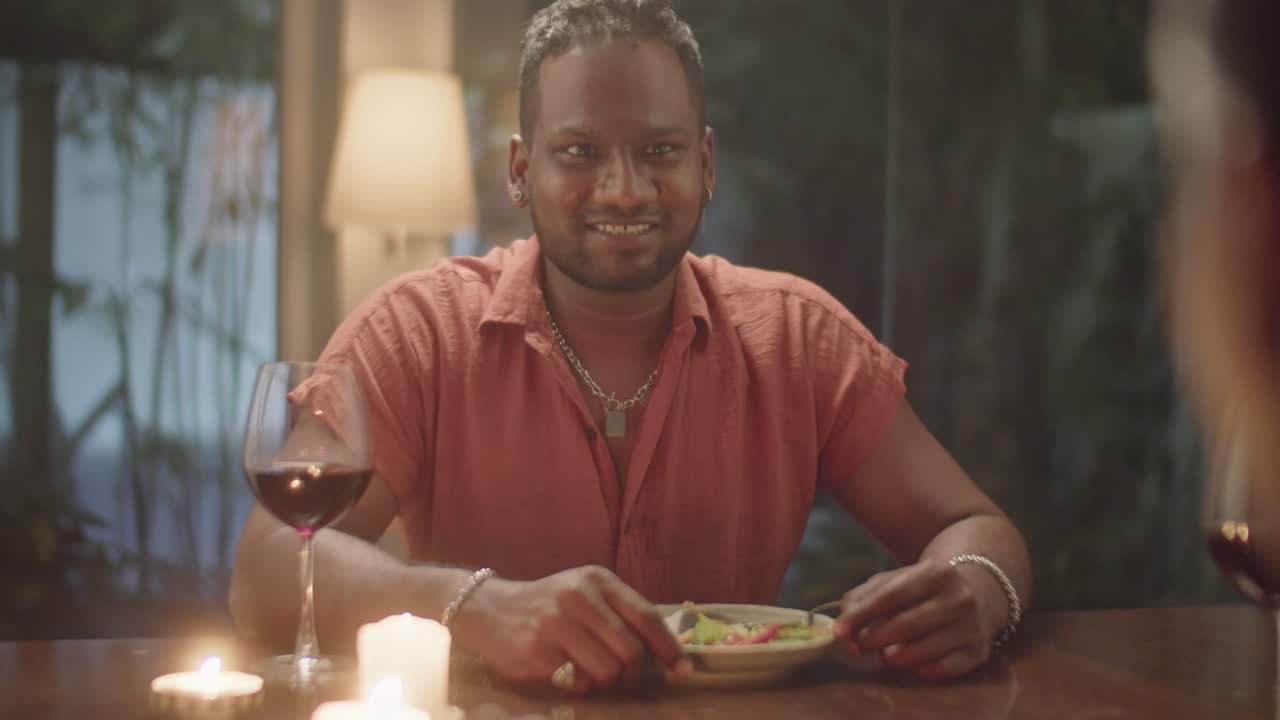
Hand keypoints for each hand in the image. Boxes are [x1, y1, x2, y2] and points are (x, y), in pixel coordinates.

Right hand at [451, 565, 691, 691]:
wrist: (489, 609)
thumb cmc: (549, 605)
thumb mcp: (585, 593)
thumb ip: (620, 613)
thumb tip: (663, 651)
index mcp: (597, 580)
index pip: (646, 617)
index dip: (668, 648)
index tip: (683, 670)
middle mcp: (578, 597)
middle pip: (630, 650)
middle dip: (633, 673)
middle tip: (624, 679)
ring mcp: (556, 624)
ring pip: (607, 670)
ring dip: (606, 682)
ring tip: (593, 675)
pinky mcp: (537, 651)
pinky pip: (577, 682)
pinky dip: (578, 686)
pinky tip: (566, 673)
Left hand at [833, 558, 1003, 678]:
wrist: (979, 592)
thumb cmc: (922, 589)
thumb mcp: (894, 581)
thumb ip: (864, 597)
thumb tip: (844, 625)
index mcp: (935, 572)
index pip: (891, 596)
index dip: (861, 616)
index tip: (840, 632)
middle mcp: (959, 598)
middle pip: (907, 625)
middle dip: (874, 639)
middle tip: (857, 647)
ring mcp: (972, 626)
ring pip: (923, 650)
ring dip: (894, 657)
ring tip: (883, 655)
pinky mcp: (978, 651)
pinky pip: (942, 669)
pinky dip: (919, 669)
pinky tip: (910, 663)